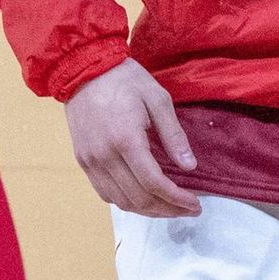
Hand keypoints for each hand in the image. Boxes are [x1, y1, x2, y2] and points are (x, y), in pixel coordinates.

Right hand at [64, 61, 201, 216]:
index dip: (177, 199)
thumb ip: (174, 135)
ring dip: (148, 210)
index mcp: (126, 140)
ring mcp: (90, 160)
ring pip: (121, 201)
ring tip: (170, 207)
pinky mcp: (83, 160)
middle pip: (139, 199)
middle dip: (167, 209)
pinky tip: (144, 198)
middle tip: (188, 209)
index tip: (195, 204)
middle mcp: (105, 156)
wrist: (83, 68)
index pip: (154, 184)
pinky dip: (127, 202)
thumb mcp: (158, 99)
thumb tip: (189, 166)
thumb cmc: (124, 79)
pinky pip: (105, 192)